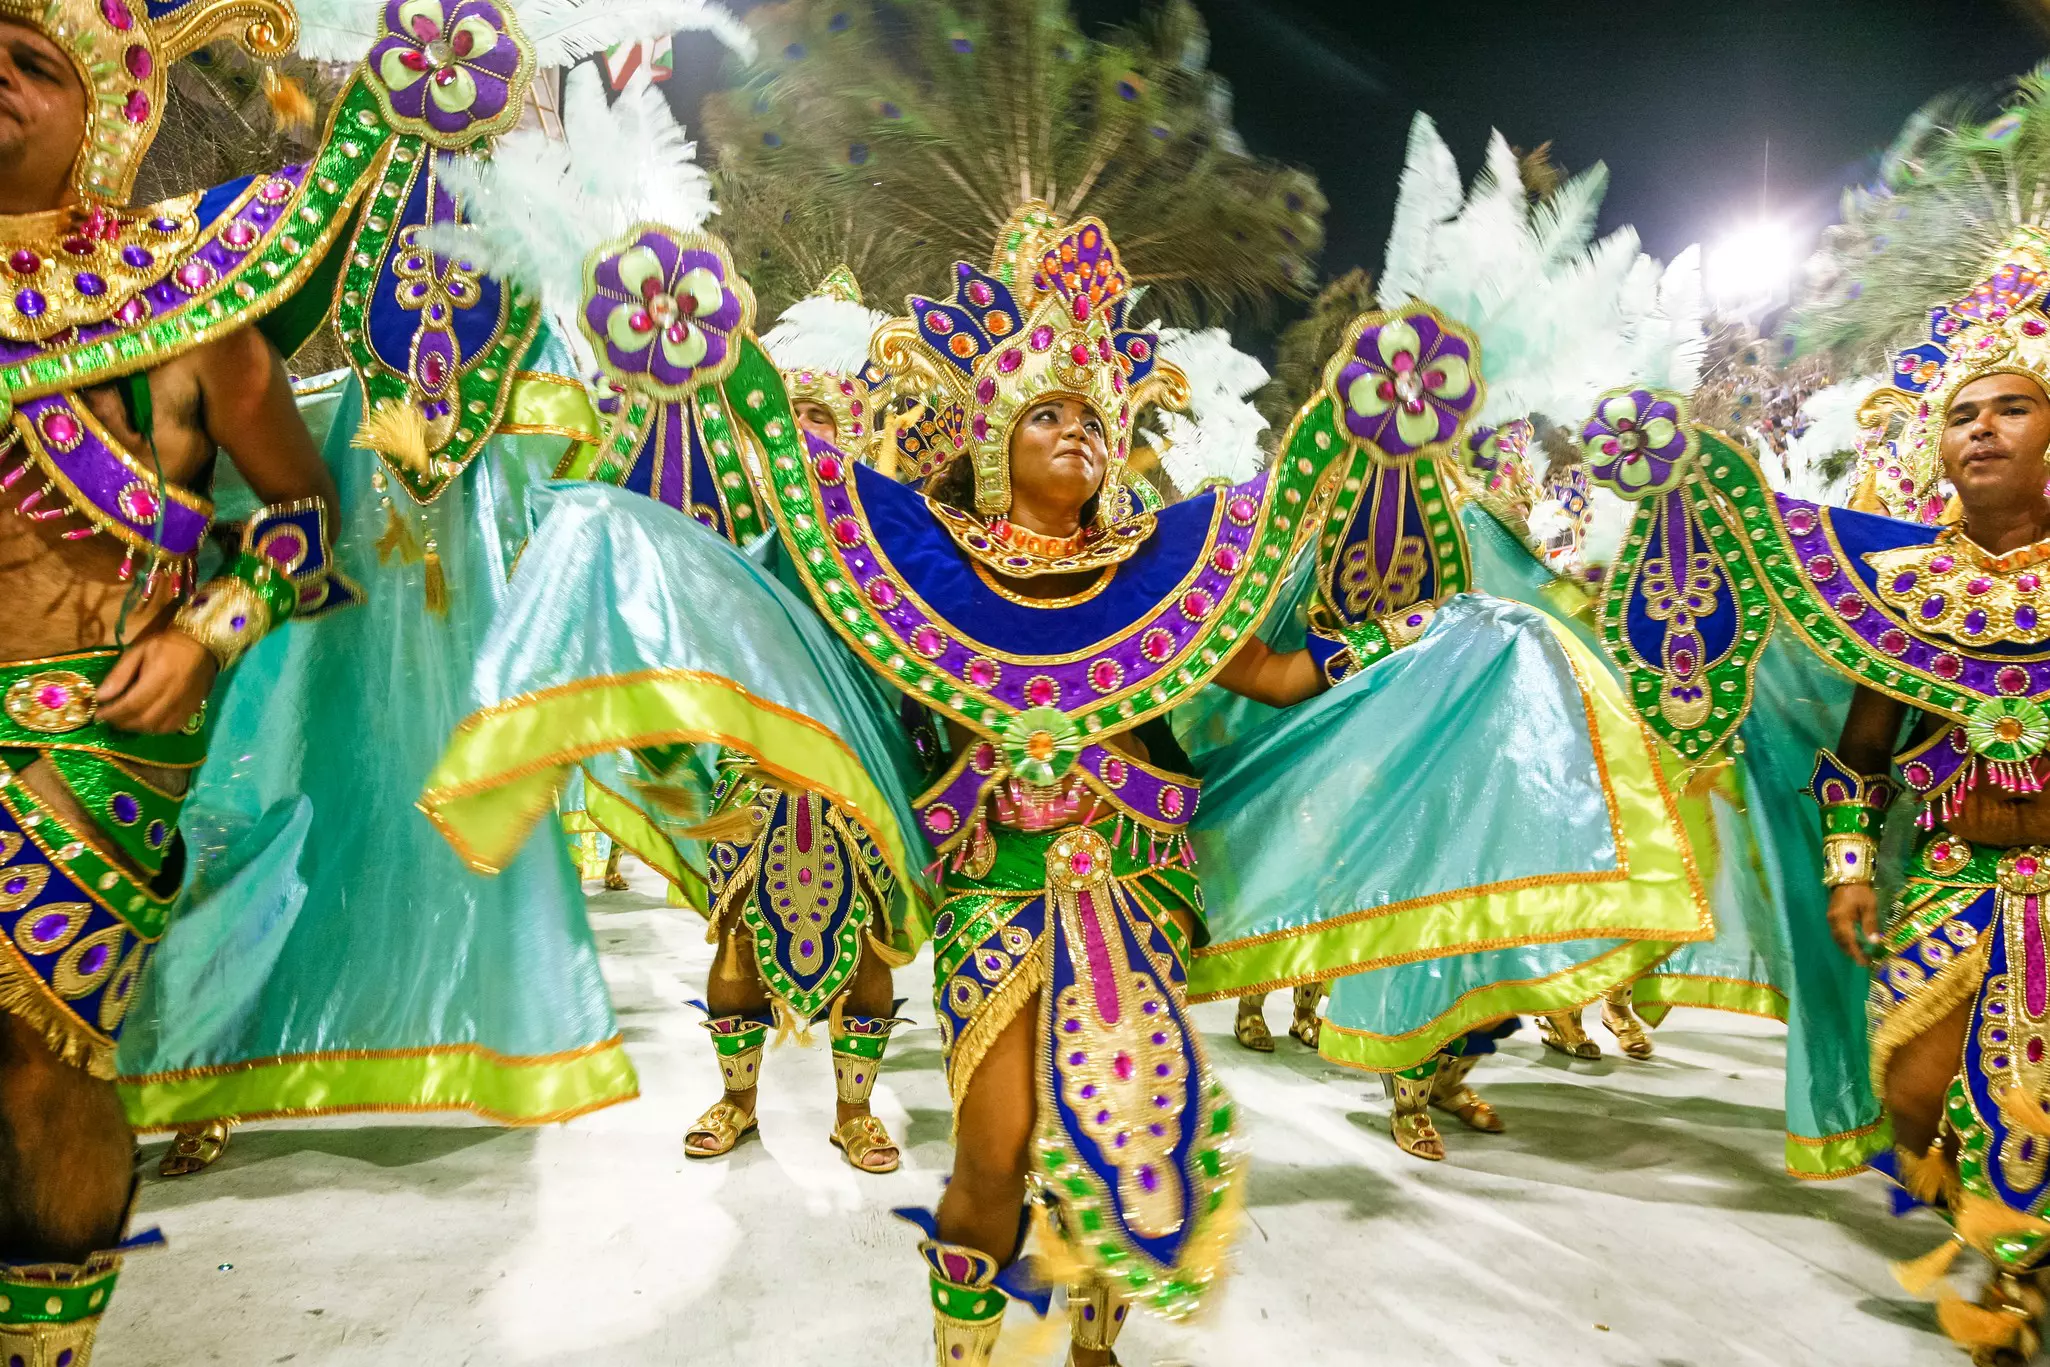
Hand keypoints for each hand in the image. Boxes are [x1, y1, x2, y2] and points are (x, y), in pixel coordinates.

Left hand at [97, 631, 218, 733]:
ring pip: (156, 727)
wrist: (202, 646)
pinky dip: (154, 729)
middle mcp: (174, 695)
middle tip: (108, 718)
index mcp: (159, 677)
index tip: (97, 714)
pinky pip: (171, 728)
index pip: (131, 704)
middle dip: (121, 722)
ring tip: (124, 720)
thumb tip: (100, 696)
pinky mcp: (192, 710)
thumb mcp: (138, 651)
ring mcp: (185, 705)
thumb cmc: (166, 646)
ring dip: (136, 727)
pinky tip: (145, 722)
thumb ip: (119, 674)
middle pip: (143, 719)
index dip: (112, 713)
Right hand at [1825, 883, 1881, 965]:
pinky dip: (1844, 941)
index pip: (1849, 941)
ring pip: (1837, 938)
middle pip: (1841, 942)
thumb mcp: (1869, 907)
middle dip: (1851, 953)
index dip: (1856, 953)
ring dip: (1847, 948)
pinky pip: (1837, 933)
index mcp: (1842, 920)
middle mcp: (1833, 921)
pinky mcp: (1832, 916)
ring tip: (1859, 954)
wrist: (1848, 877)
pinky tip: (1852, 942)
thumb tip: (1874, 942)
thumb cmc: (1861, 891)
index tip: (1864, 963)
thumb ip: (1870, 925)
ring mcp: (1831, 919)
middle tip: (1863, 961)